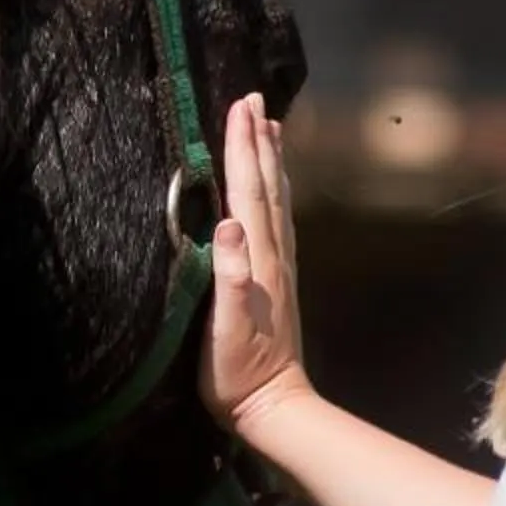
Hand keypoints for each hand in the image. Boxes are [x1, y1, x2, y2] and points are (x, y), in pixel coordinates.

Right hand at [201, 92, 311, 433]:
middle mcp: (272, 255)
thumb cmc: (238, 374)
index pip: (248, 192)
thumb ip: (229, 279)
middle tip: (252, 97)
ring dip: (271, 158)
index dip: (242, 149)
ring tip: (269, 123)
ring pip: (276, 198)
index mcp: (256, 261)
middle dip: (258, 140)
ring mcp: (278, 267)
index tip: (239, 108)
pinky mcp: (276, 280)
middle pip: (266, 185)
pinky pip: (278, 219)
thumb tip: (229, 225)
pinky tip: (273, 183)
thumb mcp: (227, 330)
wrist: (275, 408)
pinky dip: (275, 189)